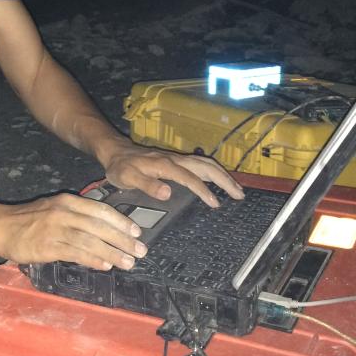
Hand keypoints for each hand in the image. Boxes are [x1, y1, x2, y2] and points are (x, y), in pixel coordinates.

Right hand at [0, 193, 147, 270]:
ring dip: (113, 252)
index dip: (121, 221)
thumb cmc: (27, 220)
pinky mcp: (48, 246)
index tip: (136, 232)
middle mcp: (64, 212)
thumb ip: (76, 217)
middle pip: (100, 226)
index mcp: (67, 201)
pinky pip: (76, 252)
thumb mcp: (53, 209)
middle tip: (140, 251)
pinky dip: (94, 259)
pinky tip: (106, 265)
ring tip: (128, 262)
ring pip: (92, 240)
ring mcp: (56, 229)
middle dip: (123, 240)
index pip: (101, 210)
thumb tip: (101, 231)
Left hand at [100, 140, 243, 207]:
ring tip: (236, 189)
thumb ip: (147, 185)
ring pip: (206, 164)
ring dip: (223, 175)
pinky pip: (201, 164)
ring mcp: (177, 159)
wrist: (115, 151)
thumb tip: (168, 193)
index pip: (190, 178)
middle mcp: (175, 160)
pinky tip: (219, 181)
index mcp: (165, 165)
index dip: (204, 191)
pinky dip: (214, 172)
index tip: (216, 204)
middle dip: (225, 180)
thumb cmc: (121, 167)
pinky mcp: (177, 160)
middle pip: (206, 167)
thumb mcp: (127, 178)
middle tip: (240, 195)